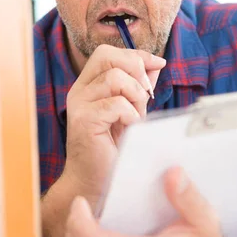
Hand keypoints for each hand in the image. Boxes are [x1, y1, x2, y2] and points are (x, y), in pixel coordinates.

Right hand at [63, 44, 165, 204]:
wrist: (94, 183)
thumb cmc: (113, 149)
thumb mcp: (131, 111)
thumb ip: (139, 87)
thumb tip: (155, 63)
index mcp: (88, 85)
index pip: (108, 53)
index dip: (136, 54)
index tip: (158, 64)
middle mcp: (79, 90)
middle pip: (107, 56)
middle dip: (135, 69)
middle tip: (146, 95)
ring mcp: (79, 105)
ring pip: (115, 78)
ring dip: (135, 96)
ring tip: (136, 117)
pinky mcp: (83, 121)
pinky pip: (116, 104)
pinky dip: (131, 115)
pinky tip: (130, 129)